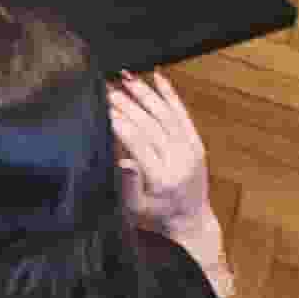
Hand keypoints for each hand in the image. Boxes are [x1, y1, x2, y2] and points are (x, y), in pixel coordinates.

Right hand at [107, 71, 217, 250]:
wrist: (191, 220)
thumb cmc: (157, 214)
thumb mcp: (135, 208)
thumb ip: (129, 185)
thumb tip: (122, 161)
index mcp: (162, 178)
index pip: (138, 141)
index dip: (119, 121)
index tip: (102, 107)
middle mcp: (180, 160)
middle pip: (150, 124)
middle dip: (127, 103)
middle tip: (106, 88)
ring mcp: (191, 150)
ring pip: (166, 114)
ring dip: (145, 93)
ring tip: (125, 78)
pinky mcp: (196, 143)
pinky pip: (183, 114)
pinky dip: (170, 94)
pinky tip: (157, 77)